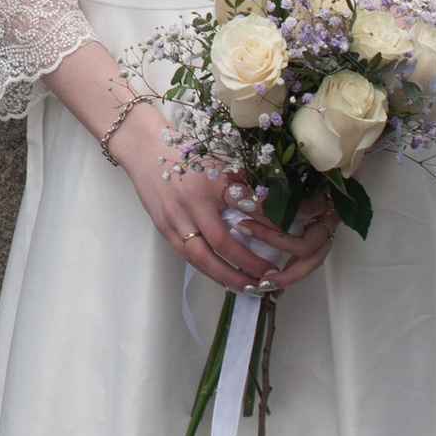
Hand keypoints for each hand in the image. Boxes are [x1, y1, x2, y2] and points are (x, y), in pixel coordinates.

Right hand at [115, 105, 331, 294]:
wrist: (144, 148)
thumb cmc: (187, 153)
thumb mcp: (219, 161)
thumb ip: (244, 182)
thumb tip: (276, 206)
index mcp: (212, 180)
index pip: (247, 207)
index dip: (270, 225)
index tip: (291, 239)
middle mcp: (193, 201)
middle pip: (222, 241)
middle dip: (247, 263)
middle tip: (270, 277)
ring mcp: (175, 217)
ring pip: (201, 256)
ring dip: (227, 276)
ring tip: (249, 287)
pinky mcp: (163, 227)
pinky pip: (187, 256)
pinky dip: (207, 270)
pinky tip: (223, 278)